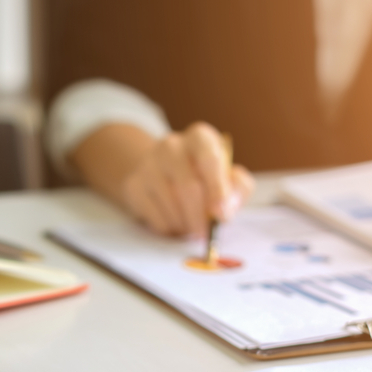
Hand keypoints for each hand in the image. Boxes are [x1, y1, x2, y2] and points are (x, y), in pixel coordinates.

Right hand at [121, 122, 253, 236]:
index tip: (221, 214)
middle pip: (188, 187)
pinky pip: (155, 217)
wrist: (163, 172)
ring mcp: (148, 164)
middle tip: (205, 234)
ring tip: (191, 225)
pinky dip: (169, 228)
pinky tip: (174, 221)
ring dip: (185, 225)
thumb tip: (226, 207)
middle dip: (200, 217)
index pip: (209, 159)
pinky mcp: (133, 185)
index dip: (217, 189)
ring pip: (171, 206)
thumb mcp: (229, 176)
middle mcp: (171, 146)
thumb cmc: (205, 176)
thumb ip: (238, 188)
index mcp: (200, 138)